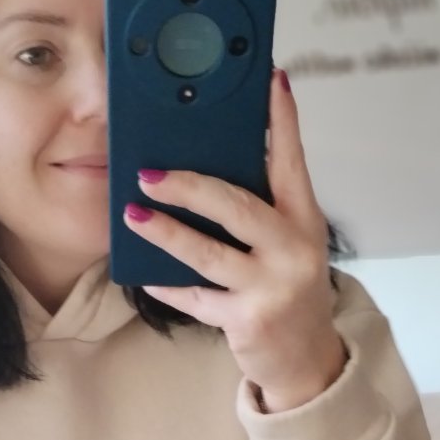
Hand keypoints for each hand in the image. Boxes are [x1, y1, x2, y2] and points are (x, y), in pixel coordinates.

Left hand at [123, 69, 347, 411]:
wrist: (306, 358)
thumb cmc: (287, 287)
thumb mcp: (286, 243)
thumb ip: (260, 209)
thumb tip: (205, 167)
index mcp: (304, 220)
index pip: (292, 161)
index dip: (283, 121)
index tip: (271, 81)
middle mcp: (293, 250)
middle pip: (235, 207)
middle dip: (188, 186)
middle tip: (149, 173)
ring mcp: (272, 287)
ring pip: (208, 254)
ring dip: (165, 232)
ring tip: (133, 214)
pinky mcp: (248, 320)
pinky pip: (196, 297)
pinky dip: (169, 285)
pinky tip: (144, 272)